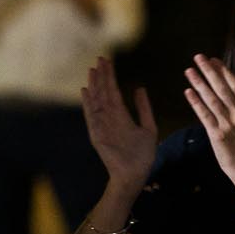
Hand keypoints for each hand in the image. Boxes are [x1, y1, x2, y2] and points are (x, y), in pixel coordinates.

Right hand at [81, 58, 155, 189]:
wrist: (135, 174)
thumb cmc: (142, 155)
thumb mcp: (149, 127)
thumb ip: (144, 108)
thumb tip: (139, 88)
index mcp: (121, 115)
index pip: (114, 91)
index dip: (110, 76)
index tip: (107, 61)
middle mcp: (109, 117)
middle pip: (103, 92)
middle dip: (102, 76)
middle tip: (99, 59)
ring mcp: (102, 125)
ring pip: (96, 100)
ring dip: (94, 85)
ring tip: (92, 70)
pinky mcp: (97, 133)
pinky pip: (91, 116)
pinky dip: (88, 103)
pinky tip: (86, 91)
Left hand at [184, 54, 234, 179]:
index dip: (223, 71)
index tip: (212, 59)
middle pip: (222, 88)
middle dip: (209, 71)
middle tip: (198, 58)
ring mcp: (228, 123)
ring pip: (212, 99)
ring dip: (199, 83)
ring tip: (189, 71)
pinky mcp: (218, 134)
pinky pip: (204, 115)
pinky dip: (196, 102)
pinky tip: (188, 92)